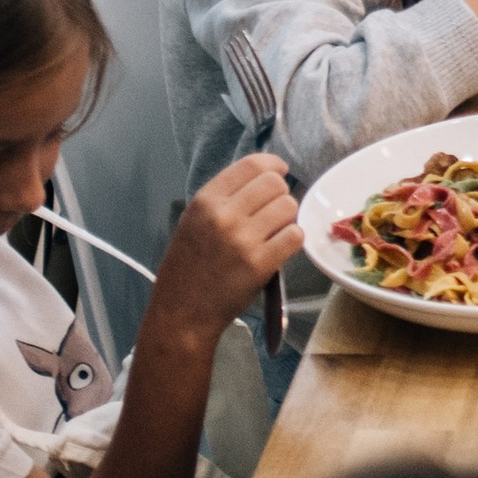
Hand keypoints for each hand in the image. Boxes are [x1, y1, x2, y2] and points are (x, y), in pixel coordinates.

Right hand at [154, 153, 301, 341]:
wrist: (182, 313)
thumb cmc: (188, 268)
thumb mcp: (193, 222)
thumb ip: (225, 199)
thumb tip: (266, 178)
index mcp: (205, 200)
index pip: (252, 164)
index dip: (273, 166)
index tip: (280, 172)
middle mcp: (223, 214)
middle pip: (275, 184)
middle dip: (280, 195)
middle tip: (274, 213)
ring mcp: (242, 239)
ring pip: (289, 207)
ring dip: (287, 219)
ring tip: (274, 233)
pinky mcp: (260, 263)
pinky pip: (295, 236)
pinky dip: (292, 240)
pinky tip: (279, 248)